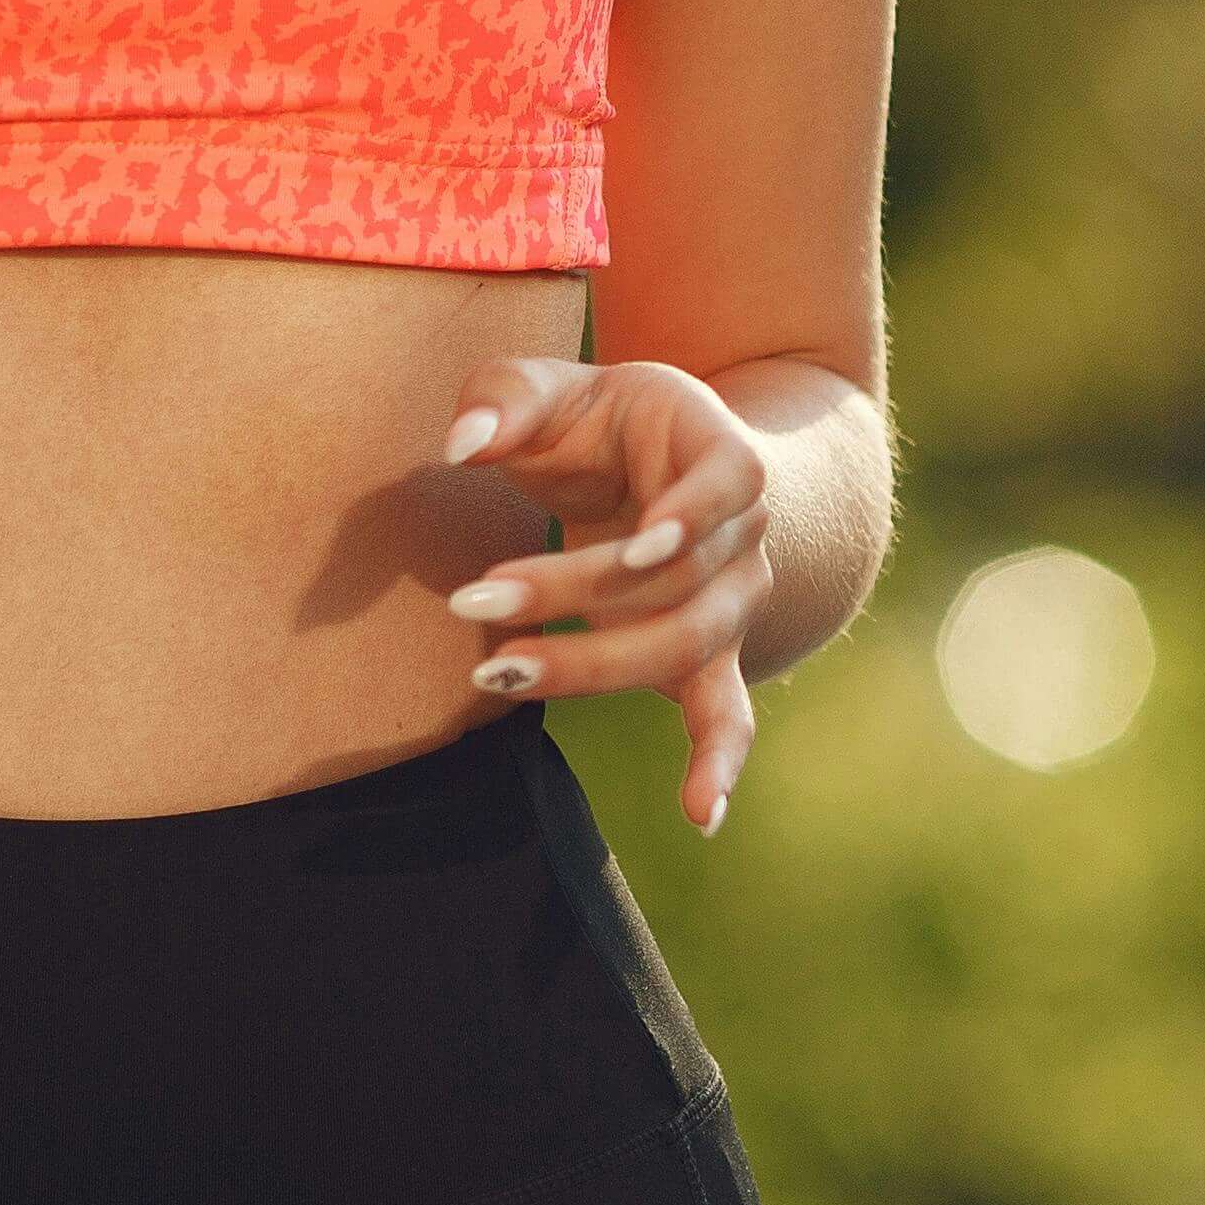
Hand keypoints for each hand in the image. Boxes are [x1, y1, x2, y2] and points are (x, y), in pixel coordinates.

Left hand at [435, 356, 773, 834]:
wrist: (668, 463)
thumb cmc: (601, 420)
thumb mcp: (556, 387)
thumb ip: (505, 398)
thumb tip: (461, 444)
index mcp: (720, 451)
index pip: (726, 484)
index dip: (692, 515)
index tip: (639, 542)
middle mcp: (743, 534)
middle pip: (677, 580)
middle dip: (577, 593)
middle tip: (475, 597)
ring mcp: (732, 603)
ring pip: (680, 646)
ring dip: (588, 665)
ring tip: (494, 666)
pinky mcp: (706, 656)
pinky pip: (727, 715)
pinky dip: (718, 764)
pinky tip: (700, 818)